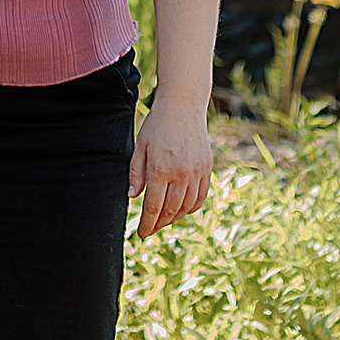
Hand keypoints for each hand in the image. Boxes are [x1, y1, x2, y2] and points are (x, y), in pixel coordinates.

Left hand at [130, 90, 213, 238]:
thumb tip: (132, 197)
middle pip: (170, 211)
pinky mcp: (206, 169)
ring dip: (174, 218)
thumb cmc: (157, 125)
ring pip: (186, 207)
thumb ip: (136, 173)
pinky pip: (200, 197)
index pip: (152, 207)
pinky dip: (191, 208)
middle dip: (158, 224)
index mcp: (159, 169)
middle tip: (151, 229)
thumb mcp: (140, 146)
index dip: (147, 224)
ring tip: (164, 220)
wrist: (183, 106)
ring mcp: (196, 172)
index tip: (141, 234)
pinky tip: (182, 210)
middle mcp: (180, 174)